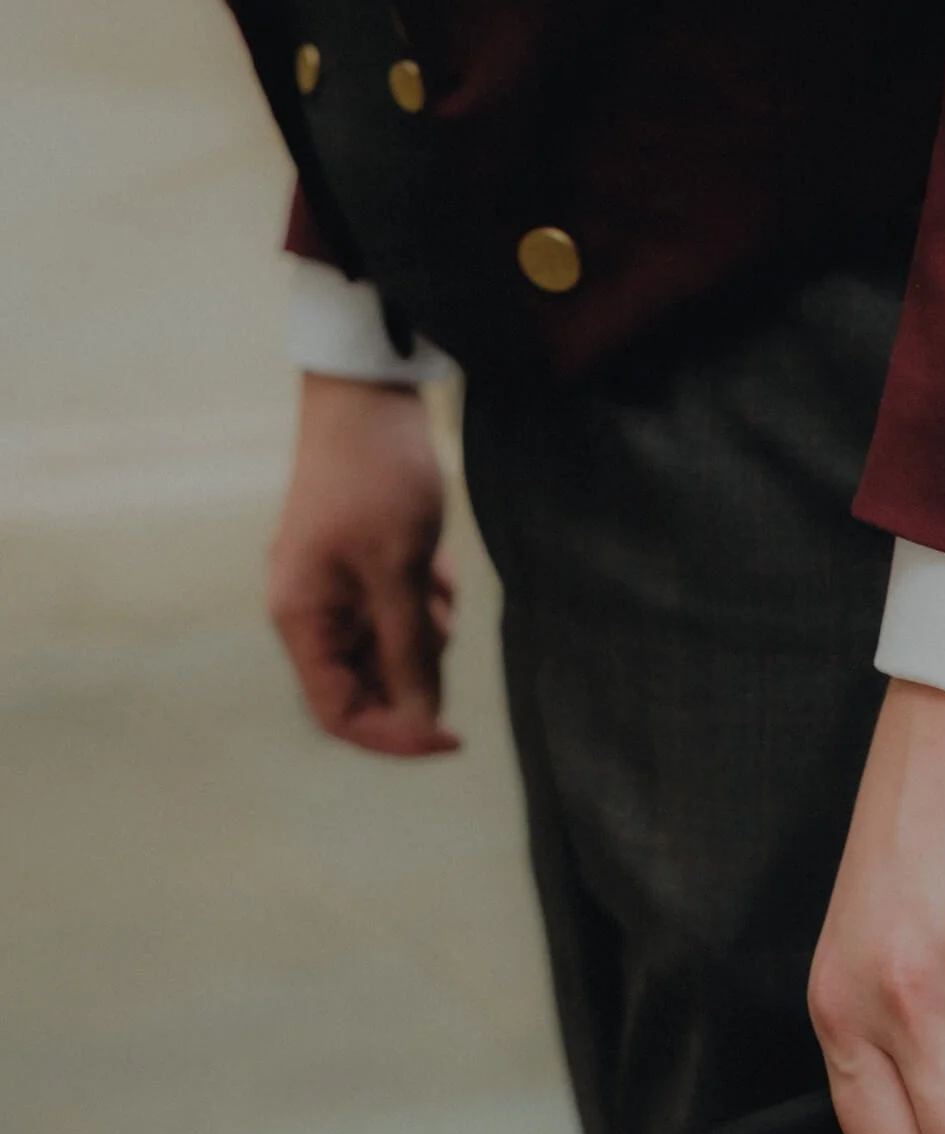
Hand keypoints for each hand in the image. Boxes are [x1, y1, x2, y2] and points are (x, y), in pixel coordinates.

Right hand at [267, 371, 460, 757]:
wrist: (369, 396)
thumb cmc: (376, 479)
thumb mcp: (400, 572)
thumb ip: (409, 650)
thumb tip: (423, 722)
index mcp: (302, 619)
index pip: (340, 714)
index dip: (395, 736)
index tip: (453, 737)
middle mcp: (310, 612)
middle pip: (369, 684)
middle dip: (418, 668)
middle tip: (442, 620)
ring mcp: (334, 589)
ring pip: (391, 649)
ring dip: (427, 630)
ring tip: (436, 578)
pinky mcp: (361, 567)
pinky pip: (400, 612)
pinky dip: (427, 599)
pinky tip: (438, 562)